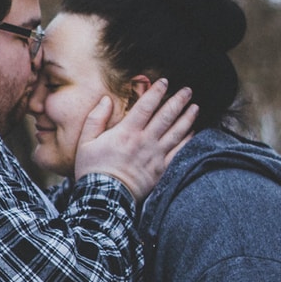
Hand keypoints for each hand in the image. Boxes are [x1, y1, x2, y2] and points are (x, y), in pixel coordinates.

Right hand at [73, 80, 197, 202]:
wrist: (104, 199)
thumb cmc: (92, 170)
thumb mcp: (85, 142)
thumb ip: (95, 118)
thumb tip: (105, 99)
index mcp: (126, 132)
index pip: (146, 106)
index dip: (157, 91)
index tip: (165, 82)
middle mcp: (144, 141)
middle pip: (166, 116)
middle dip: (178, 101)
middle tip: (188, 91)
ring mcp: (154, 156)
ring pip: (176, 132)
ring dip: (187, 118)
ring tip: (195, 108)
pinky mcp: (160, 171)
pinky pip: (178, 153)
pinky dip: (187, 141)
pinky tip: (193, 132)